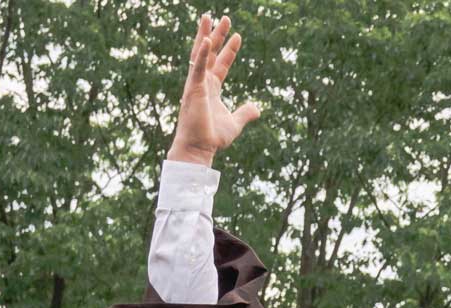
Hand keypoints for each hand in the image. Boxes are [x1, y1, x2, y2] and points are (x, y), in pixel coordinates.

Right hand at [168, 15, 263, 166]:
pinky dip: (201, 53)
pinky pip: (197, 67)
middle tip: (223, 18)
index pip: (221, 64)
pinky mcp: (193, 88)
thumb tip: (257, 108)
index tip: (237, 36)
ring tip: (210, 17)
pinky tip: (206, 39)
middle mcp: (202, 82)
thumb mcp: (235, 123)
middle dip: (217, 34)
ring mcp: (196, 84)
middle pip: (210, 52)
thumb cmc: (212, 138)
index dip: (229, 50)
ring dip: (205, 35)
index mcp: (211, 89)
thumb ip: (245, 113)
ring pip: (200, 53)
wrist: (199, 148)